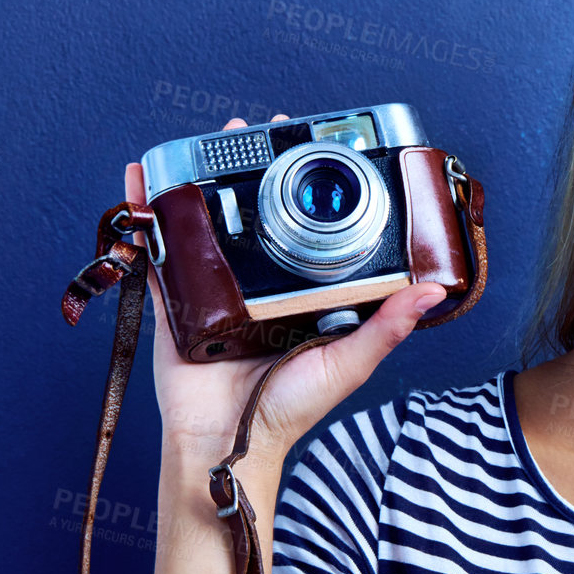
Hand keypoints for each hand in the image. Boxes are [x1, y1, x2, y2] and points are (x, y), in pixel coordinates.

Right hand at [126, 115, 447, 476]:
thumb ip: (388, 326)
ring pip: (202, 222)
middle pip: (247, 211)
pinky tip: (138, 179)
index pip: (302, 224)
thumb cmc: (290, 409)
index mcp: (297, 291)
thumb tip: (434, 291)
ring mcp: (212, 289)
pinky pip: (155, 250)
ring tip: (201, 141)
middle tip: (249, 128)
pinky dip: (144, 212)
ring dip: (197, 177)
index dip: (300, 183)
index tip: (306, 145)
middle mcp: (255, 284)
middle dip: (245, 165)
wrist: (225, 445)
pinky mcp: (174, 300)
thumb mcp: (349, 362)